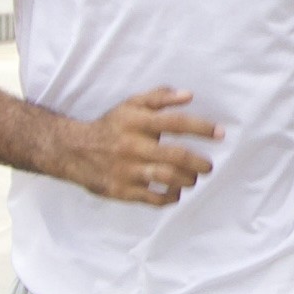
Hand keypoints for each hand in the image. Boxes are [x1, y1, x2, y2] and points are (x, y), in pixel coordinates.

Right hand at [61, 84, 224, 206]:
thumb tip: (188, 95)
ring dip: (187, 180)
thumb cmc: (111, 126)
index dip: (201, 128)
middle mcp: (132, 145)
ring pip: (166, 178)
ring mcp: (127, 170)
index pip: (175, 122)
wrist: (73, 150)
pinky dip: (170, 198)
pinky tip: (175, 193)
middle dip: (198, 162)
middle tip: (208, 166)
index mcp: (136, 121)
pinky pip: (153, 198)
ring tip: (192, 178)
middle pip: (175, 155)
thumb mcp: (130, 105)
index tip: (220, 133)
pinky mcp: (121, 190)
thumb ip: (159, 97)